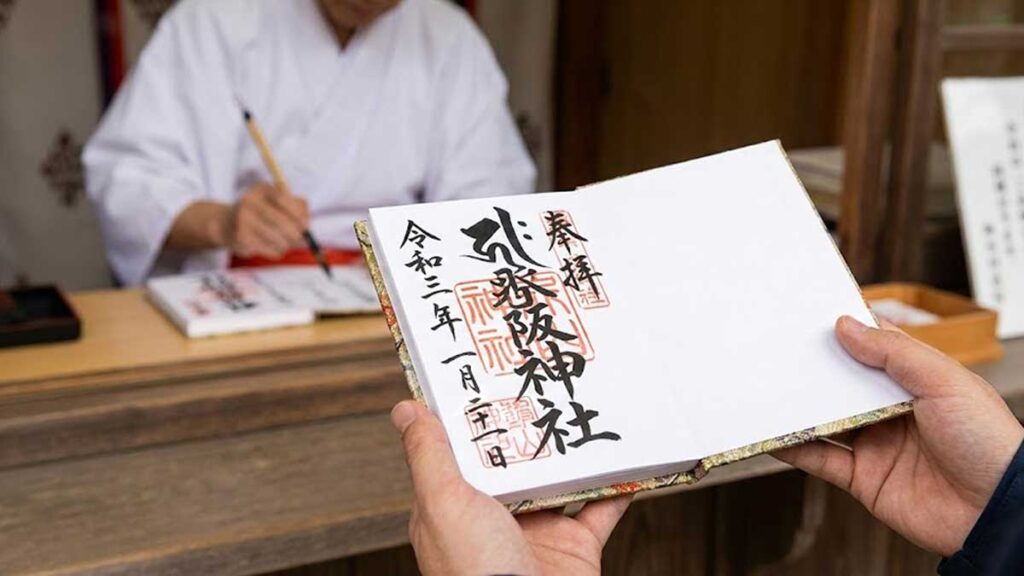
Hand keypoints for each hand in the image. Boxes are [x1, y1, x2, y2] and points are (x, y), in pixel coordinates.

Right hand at [220, 182, 308, 258]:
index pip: (284, 200)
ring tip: (285, 244)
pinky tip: (273, 247)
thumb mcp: (277, 202)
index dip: (299, 215)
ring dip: (287, 245)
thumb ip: (298, 207)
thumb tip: (307, 225)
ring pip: (278, 239)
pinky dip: (277, 251)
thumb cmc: (261, 213)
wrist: (227, 224)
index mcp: (261, 189)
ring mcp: (243, 220)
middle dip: (296, 235)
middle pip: (282, 222)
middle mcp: (249, 201)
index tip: (306, 226)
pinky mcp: (241, 238)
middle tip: (300, 240)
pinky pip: (269, 249)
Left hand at [391, 400, 630, 575]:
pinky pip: (601, 509)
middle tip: (543, 380)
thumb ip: (428, 455)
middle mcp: (495, 520)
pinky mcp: (575, 547)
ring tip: (583, 407)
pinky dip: (617, 485)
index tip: (487, 374)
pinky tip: (625, 458)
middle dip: (530, 426)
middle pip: (515, 461)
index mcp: (456, 509)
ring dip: (575, 450)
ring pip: (559, 480)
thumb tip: (405, 410)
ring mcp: (537, 533)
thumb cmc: (475, 572)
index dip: (473, 416)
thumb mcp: (442, 502)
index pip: (461, 452)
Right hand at [775, 316, 1022, 555]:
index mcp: (918, 382)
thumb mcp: (945, 382)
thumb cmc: (988, 442)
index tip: (812, 318)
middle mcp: (893, 411)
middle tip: (780, 351)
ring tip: (768, 389)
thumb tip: (846, 326)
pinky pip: (819, 459)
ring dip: (798, 408)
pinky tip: (773, 434)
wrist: (995, 513)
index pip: (875, 349)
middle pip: (842, 384)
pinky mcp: (862, 478)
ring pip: (826, 420)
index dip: (846, 332)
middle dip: (814, 369)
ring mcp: (875, 445)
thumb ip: (894, 353)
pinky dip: (793, 448)